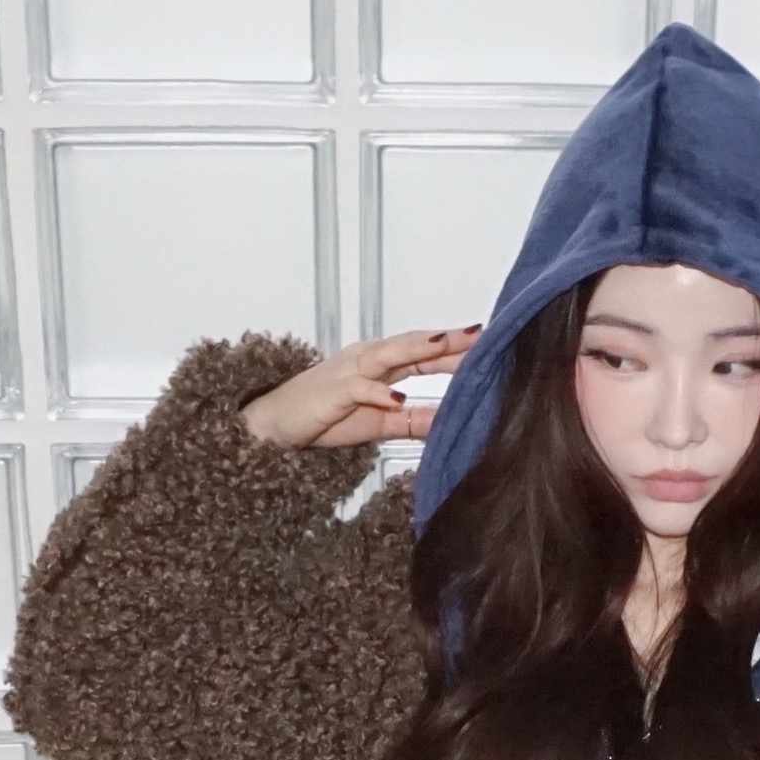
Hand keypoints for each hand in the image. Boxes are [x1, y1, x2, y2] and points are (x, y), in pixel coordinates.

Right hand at [241, 324, 480, 450]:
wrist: (274, 425)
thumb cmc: (322, 419)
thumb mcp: (378, 424)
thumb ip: (412, 422)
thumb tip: (448, 423)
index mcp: (379, 365)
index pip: (422, 353)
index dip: (453, 348)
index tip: (486, 344)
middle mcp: (367, 359)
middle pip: (413, 345)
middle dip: (446, 340)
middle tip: (480, 334)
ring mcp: (349, 371)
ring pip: (389, 354)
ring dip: (419, 349)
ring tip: (446, 345)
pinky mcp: (333, 391)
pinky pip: (359, 388)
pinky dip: (380, 392)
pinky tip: (399, 397)